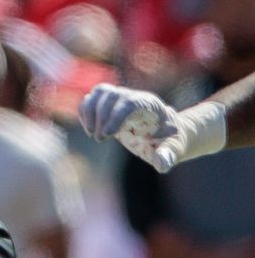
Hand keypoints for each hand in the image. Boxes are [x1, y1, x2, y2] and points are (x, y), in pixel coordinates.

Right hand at [79, 83, 225, 171]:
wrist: (164, 132)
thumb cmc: (169, 140)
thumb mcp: (173, 148)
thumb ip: (168, 154)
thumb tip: (162, 164)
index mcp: (150, 104)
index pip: (130, 102)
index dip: (116, 116)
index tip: (108, 135)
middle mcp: (133, 95)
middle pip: (111, 95)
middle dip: (102, 117)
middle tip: (100, 139)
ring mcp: (120, 96)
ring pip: (99, 93)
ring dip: (90, 112)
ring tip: (92, 134)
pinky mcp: (108, 102)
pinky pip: (91, 98)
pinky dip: (85, 111)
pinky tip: (89, 128)